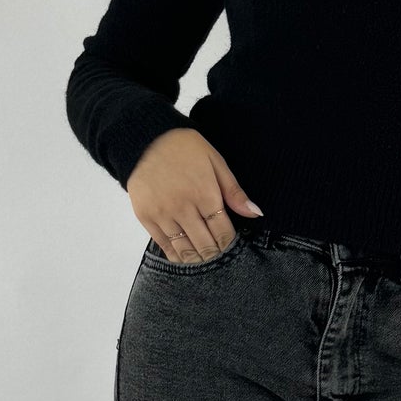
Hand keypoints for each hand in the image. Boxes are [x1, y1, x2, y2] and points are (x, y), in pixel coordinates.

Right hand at [129, 127, 261, 261]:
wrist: (144, 138)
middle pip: (205, 245)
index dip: (229, 244)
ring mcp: (163, 214)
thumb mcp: (215, 162)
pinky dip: (176, 256)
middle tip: (220, 257)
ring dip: (198, 260)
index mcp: (205, 194)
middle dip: (216, 254)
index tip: (231, 246)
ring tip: (205, 261)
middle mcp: (184, 208)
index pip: (222, 232)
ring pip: (185, 250)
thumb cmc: (184, 148)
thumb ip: (234, 191)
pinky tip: (185, 259)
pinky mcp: (146, 217)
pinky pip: (164, 245)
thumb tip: (255, 213)